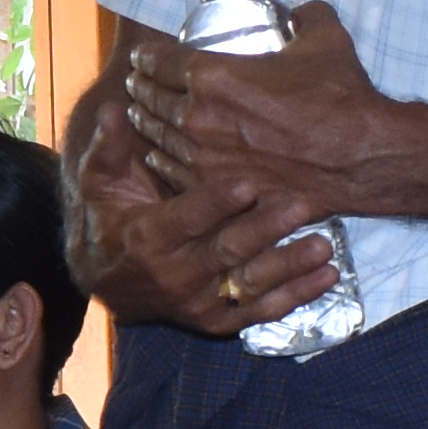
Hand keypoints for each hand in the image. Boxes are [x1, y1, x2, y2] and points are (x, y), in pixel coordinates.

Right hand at [72, 79, 344, 343]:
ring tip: (323, 247)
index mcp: (148, 236)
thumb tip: (113, 109)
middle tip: (301, 206)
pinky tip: (326, 278)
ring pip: (249, 284)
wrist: (107, 281)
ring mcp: (198, 301)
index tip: (249, 182)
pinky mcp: (217, 319)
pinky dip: (294, 297)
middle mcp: (175, 274)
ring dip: (289, 266)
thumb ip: (110, 146)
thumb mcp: (100, 181)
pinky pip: (259, 312)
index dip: (217, 202)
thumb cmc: (110, 217)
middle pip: (226, 250)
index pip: (187, 218)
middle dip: (265, 228)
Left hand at [122, 0, 384, 208]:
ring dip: (146, 123)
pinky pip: (174, 171)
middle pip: (152, 100)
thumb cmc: (341, 99)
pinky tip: (158, 154)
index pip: (161, 61)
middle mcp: (200, 117)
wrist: (361, 157)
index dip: (148, 56)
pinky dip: (162, 159)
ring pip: (158, 136)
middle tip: (138, 83)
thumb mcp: (324, 39)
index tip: (144, 56)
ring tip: (141, 115)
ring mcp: (205, 157)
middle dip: (142, 89)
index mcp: (215, 76)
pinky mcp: (218, 188)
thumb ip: (305, 17)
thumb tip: (300, 11)